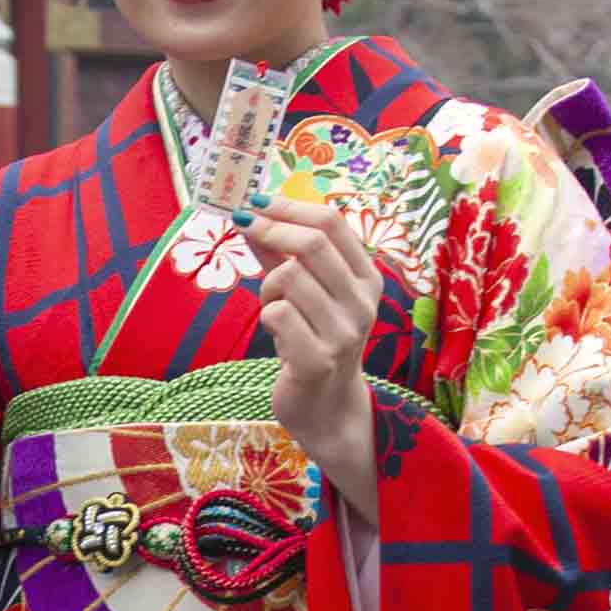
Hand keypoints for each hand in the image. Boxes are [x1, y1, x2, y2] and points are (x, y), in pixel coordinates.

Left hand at [247, 199, 384, 511]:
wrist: (326, 408)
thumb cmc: (312, 340)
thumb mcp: (306, 293)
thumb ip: (282, 254)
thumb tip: (249, 214)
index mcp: (366, 279)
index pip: (333, 223)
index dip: (289, 206)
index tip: (257, 202)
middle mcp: (362, 303)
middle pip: (312, 243)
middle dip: (270, 230)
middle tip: (244, 228)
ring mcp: (344, 333)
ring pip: (288, 278)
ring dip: (267, 286)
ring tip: (271, 305)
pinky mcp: (317, 360)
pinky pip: (277, 314)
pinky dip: (266, 316)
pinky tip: (274, 332)